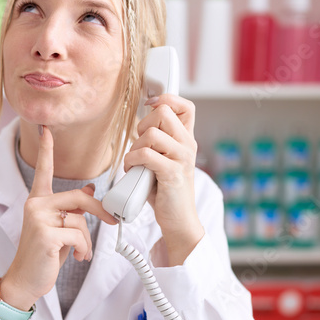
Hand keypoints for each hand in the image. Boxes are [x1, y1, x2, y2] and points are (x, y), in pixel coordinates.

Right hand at [0, 126, 117, 311]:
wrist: (25, 281)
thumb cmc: (43, 256)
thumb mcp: (59, 229)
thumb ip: (72, 210)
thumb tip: (89, 189)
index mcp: (37, 201)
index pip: (43, 171)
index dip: (46, 149)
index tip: (46, 129)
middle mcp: (35, 205)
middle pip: (78, 197)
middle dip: (100, 211)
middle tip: (113, 222)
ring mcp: (38, 219)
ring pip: (81, 220)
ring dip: (87, 241)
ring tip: (79, 253)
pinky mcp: (46, 235)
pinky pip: (79, 236)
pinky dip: (83, 249)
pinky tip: (75, 258)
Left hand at [123, 93, 203, 262]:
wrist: (179, 221)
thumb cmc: (166, 192)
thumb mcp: (164, 161)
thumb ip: (158, 144)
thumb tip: (140, 126)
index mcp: (186, 140)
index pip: (185, 106)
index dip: (166, 98)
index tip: (149, 106)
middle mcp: (187, 145)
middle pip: (162, 112)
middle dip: (143, 125)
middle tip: (140, 145)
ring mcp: (182, 159)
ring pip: (152, 133)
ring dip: (135, 146)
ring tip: (135, 162)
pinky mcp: (172, 173)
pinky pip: (146, 154)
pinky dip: (132, 161)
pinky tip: (133, 170)